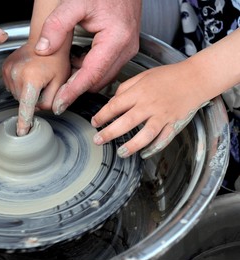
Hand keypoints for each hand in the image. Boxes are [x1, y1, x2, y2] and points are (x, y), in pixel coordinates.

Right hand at [2, 42, 70, 134]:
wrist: (45, 40)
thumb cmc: (56, 60)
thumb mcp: (60, 82)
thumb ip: (52, 101)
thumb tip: (41, 110)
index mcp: (32, 78)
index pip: (27, 106)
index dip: (24, 121)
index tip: (21, 132)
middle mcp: (17, 74)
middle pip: (23, 102)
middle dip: (33, 99)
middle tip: (44, 85)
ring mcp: (8, 70)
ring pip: (17, 95)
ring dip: (26, 93)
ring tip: (36, 77)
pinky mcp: (4, 68)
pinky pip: (12, 86)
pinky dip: (20, 85)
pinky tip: (28, 75)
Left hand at [34, 0, 141, 114]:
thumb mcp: (75, 2)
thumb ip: (57, 25)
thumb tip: (43, 50)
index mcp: (116, 40)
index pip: (90, 75)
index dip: (73, 92)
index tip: (59, 105)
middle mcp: (126, 49)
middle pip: (97, 81)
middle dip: (76, 88)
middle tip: (55, 92)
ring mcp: (127, 50)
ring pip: (102, 77)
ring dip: (83, 78)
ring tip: (64, 73)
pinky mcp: (125, 48)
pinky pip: (106, 68)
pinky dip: (89, 69)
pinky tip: (77, 60)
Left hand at [91, 62, 210, 158]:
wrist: (195, 78)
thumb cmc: (167, 76)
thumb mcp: (143, 76)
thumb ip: (125, 88)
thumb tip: (112, 100)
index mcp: (139, 92)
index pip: (115, 105)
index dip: (102, 115)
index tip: (94, 122)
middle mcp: (149, 105)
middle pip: (126, 122)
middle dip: (109, 133)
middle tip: (98, 140)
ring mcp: (162, 116)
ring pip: (145, 134)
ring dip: (131, 146)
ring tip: (120, 152)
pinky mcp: (174, 124)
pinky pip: (163, 139)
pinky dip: (154, 148)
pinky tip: (143, 153)